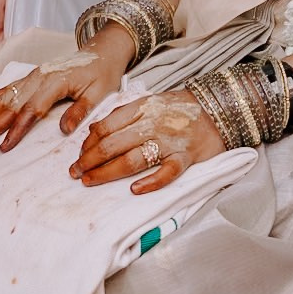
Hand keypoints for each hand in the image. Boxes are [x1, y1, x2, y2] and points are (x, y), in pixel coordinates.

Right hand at [0, 46, 127, 151]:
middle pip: (10, 106)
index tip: (4, 147)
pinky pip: (7, 89)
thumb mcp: (100, 92)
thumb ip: (81, 110)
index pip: (32, 110)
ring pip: (4, 98)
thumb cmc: (102, 73)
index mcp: (55, 82)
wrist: (102, 51)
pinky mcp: (30, 77)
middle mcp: (38, 78)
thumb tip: (64, 130)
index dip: (17, 130)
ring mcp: (32, 76)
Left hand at [72, 92, 228, 192]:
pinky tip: (134, 190)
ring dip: (107, 172)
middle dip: (90, 160)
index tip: (78, 155)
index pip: (107, 126)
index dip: (88, 143)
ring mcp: (170, 142)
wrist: (217, 109)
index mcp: (142, 108)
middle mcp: (153, 124)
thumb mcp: (148, 103)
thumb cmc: (178, 108)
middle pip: (114, 144)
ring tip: (90, 180)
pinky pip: (167, 172)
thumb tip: (92, 129)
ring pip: (133, 159)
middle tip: (75, 172)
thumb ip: (121, 115)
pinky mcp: (186, 158)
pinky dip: (151, 182)